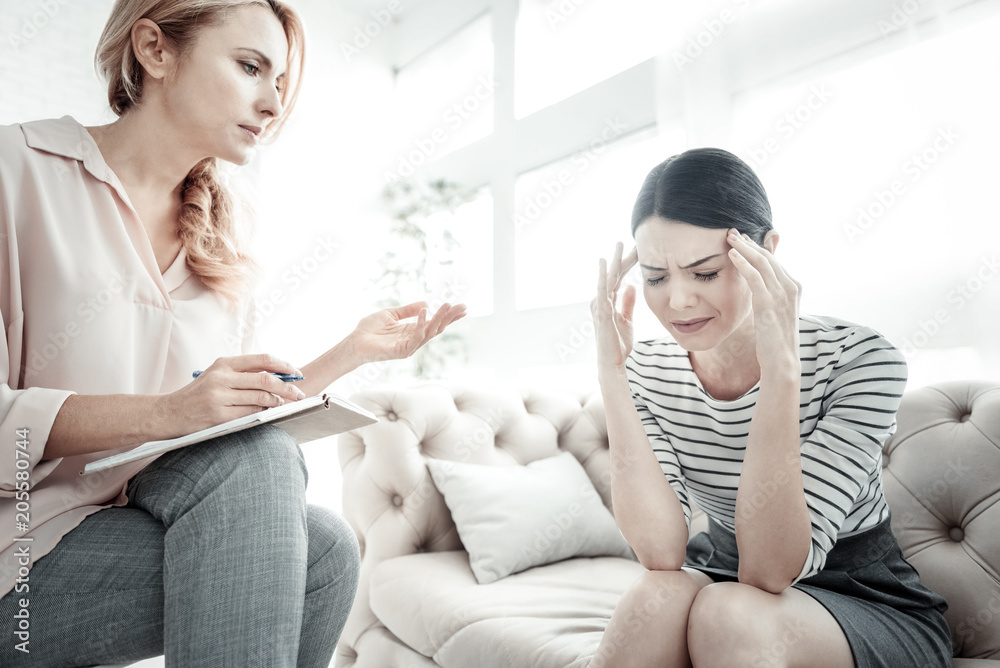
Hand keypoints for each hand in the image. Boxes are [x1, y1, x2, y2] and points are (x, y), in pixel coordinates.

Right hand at [164, 354, 306, 432]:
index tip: (297, 373)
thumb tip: (278, 375)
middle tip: (300, 393)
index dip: (284, 366)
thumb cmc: (198, 394)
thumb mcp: (218, 375)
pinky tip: (266, 412)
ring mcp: (220, 396)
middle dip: (288, 387)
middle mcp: (222, 377)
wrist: (170, 412)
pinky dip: (262, 412)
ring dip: (277, 402)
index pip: (263, 360)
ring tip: (282, 403)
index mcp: (224, 364)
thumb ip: (243, 373)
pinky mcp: (219, 415)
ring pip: (261, 397)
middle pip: (266, 379)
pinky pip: (250, 413)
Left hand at [348, 301, 466, 363]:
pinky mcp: (402, 351)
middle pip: (437, 328)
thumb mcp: (391, 314)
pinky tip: (426, 311)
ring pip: (430, 333)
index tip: (461, 308)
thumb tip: (426, 303)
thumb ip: (408, 310)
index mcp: (412, 331)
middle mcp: (414, 339)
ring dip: (440, 318)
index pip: (435, 323)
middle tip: (462, 306)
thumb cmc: (369, 330)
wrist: (354, 342)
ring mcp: (409, 346)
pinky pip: (416, 337)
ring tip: (447, 305)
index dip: (448, 316)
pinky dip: (422, 324)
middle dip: (450, 317)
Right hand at [591, 242, 637, 374]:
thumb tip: (631, 286)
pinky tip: (606, 263)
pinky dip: (603, 275)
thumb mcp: (627, 319)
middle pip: (614, 275)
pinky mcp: (601, 311)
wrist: (613, 363)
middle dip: (622, 258)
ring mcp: (599, 305)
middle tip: (630, 241)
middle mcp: (601, 300)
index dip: (628, 264)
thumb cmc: (618, 344)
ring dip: (613, 261)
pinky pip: (602, 289)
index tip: (638, 251)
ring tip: (618, 245)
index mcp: (608, 301)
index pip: (619, 278)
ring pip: (608, 278)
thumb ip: (627, 303)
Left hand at [726, 230, 800, 374]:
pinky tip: (732, 255)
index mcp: (793, 287)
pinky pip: (755, 278)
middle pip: (768, 257)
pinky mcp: (769, 304)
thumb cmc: (775, 339)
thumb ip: (767, 294)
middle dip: (749, 243)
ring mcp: (782, 295)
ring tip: (729, 238)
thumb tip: (758, 284)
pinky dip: (743, 264)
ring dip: (744, 247)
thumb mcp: (773, 311)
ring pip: (762, 263)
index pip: (773, 261)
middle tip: (732, 232)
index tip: (741, 239)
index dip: (756, 247)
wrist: (783, 361)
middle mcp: (791, 287)